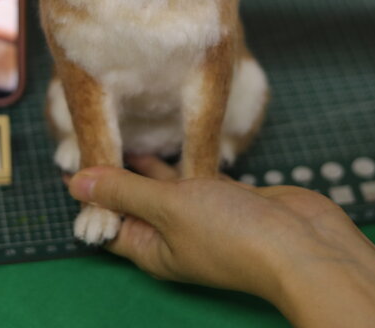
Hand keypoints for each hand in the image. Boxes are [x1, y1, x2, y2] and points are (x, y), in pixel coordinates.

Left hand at [68, 156, 374, 326]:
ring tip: (122, 127)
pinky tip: (168, 137)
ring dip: (144, 164)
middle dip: (114, 174)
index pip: (107, 221)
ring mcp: (202, 217)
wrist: (304, 245)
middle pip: (133, 202)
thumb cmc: (234, 235)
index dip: (89, 194)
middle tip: (92, 132)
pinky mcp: (228, 199)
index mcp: (150, 248)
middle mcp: (173, 235)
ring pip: (163, 188)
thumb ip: (124, 190)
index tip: (71, 156)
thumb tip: (74, 183)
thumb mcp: (168, 208)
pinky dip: (179, 160)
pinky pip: (194, 178)